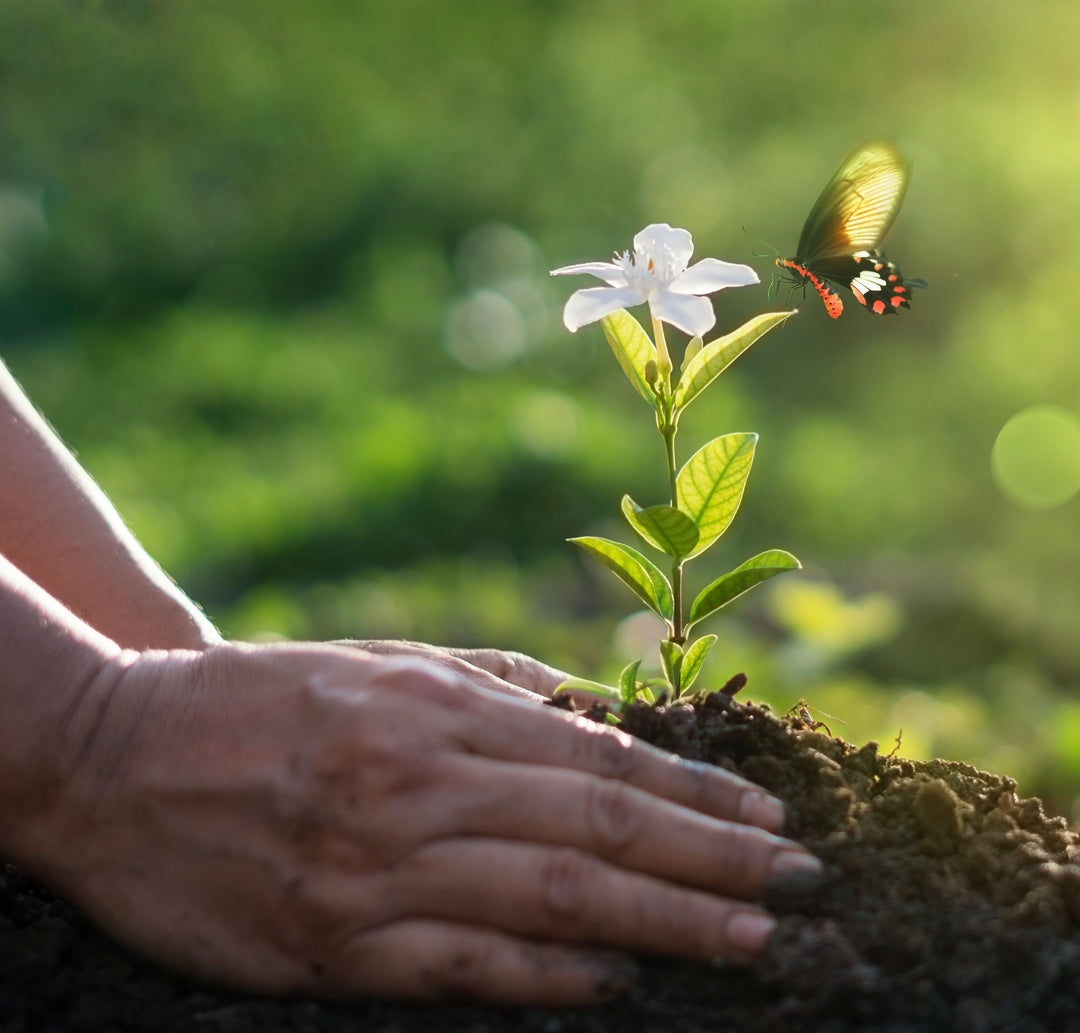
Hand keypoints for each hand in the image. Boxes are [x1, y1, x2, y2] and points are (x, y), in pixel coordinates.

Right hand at [25, 642, 819, 1004]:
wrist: (116, 755)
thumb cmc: (263, 697)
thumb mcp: (381, 662)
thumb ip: (493, 686)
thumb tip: (598, 712)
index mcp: (435, 712)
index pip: (598, 759)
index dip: (693, 796)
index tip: (767, 821)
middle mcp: (419, 786)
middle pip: (596, 829)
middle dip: (710, 862)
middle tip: (800, 887)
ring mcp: (377, 870)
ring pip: (550, 899)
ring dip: (662, 925)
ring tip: (750, 942)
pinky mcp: (331, 943)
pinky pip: (463, 965)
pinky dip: (550, 979)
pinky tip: (620, 984)